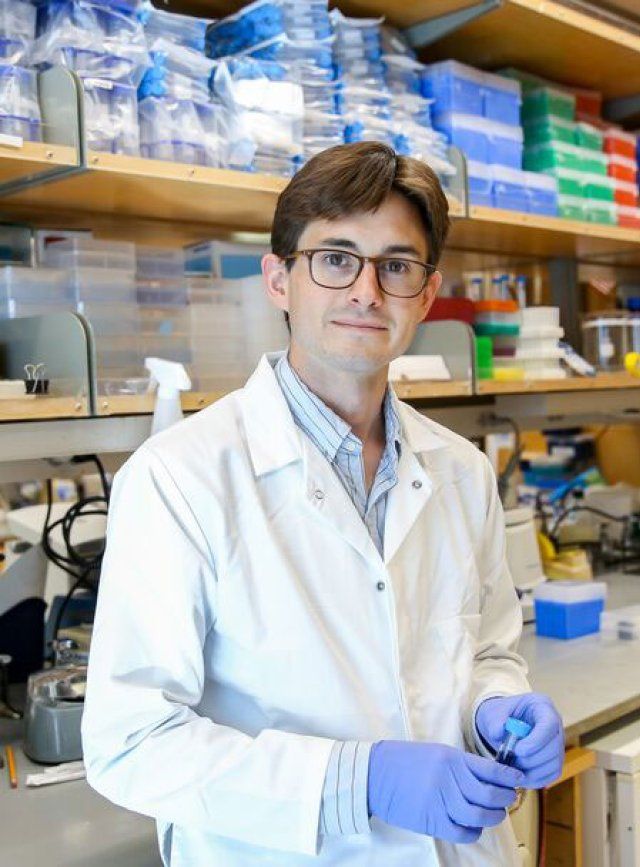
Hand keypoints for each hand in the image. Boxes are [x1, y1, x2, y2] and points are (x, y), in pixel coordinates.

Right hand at [367, 740, 522, 843]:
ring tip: (495, 813)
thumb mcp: (435, 753)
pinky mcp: (432, 821)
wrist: (375, 774)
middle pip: (489, 794)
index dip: (508, 777)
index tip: (517, 779)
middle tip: (508, 798)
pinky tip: (473, 827)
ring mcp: (441, 801)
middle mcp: (449, 779)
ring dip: (492, 816)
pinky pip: (462, 831)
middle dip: (504, 798)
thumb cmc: (404, 760)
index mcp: (451, 758)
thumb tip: (486, 777)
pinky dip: (473, 832)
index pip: (490, 769)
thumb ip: (460, 764)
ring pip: (479, 815)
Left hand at [475, 693, 563, 788]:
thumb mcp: (493, 711)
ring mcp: (558, 743)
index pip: (550, 724)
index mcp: (542, 706)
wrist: (503, 723)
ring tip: (512, 767)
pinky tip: (519, 776)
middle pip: (554, 747)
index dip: (536, 741)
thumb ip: (494, 720)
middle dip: (531, 759)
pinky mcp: (555, 759)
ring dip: (532, 771)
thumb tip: (497, 733)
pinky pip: (551, 774)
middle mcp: (555, 724)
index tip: (518, 751)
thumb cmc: (500, 714)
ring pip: (554, 764)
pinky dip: (535, 779)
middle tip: (511, 761)